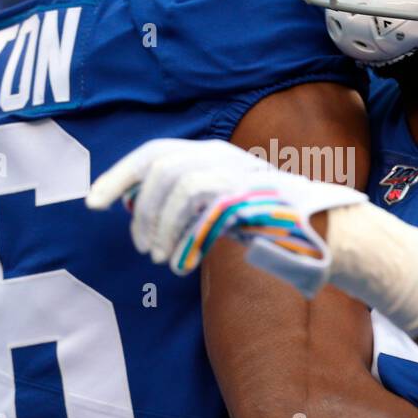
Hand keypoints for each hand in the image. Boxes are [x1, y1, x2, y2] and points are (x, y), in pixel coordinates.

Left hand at [87, 138, 365, 296]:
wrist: (325, 231)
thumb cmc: (268, 221)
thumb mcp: (220, 203)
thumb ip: (184, 198)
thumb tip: (135, 203)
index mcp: (213, 153)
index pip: (155, 153)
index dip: (120, 176)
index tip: (92, 203)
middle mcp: (224, 156)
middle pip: (162, 167)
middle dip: (141, 209)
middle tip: (140, 247)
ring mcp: (239, 174)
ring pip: (180, 184)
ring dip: (162, 225)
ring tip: (160, 258)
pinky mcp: (252, 197)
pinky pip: (204, 211)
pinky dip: (186, 240)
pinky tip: (182, 264)